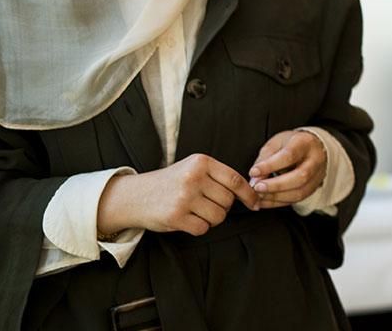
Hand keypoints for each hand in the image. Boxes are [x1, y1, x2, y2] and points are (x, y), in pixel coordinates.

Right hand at [97, 153, 259, 235]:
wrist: (135, 195)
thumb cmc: (171, 183)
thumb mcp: (193, 169)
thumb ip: (217, 176)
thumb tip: (250, 192)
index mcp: (201, 162)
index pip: (235, 179)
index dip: (249, 194)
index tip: (256, 203)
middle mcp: (193, 178)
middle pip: (228, 201)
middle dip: (223, 208)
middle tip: (207, 206)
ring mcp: (184, 197)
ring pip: (218, 216)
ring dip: (211, 219)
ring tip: (197, 212)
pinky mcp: (175, 216)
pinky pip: (203, 228)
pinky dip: (199, 227)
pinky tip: (187, 220)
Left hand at [247, 129, 327, 206]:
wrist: (311, 149)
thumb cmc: (291, 144)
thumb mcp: (276, 143)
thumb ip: (265, 159)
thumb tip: (255, 179)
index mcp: (305, 143)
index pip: (289, 155)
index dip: (270, 165)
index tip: (254, 172)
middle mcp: (316, 160)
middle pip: (300, 176)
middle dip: (276, 185)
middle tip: (257, 187)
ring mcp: (317, 176)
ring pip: (300, 192)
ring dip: (276, 196)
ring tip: (259, 195)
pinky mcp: (313, 188)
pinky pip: (296, 200)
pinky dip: (278, 202)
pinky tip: (265, 200)